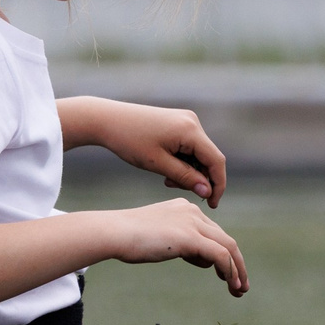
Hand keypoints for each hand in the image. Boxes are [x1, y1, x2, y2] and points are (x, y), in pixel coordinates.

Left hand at [91, 101, 226, 206]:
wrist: (106, 119)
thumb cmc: (129, 140)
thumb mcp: (158, 164)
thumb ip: (185, 178)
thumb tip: (207, 191)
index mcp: (190, 130)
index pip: (216, 161)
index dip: (218, 185)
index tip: (212, 205)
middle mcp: (192, 122)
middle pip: (208, 157)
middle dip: (199, 178)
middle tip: (177, 189)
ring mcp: (186, 121)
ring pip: (198, 153)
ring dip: (189, 171)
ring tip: (167, 180)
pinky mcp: (178, 122)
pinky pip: (189, 146)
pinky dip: (183, 161)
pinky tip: (166, 169)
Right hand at [99, 199, 247, 296]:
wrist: (114, 232)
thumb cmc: (129, 238)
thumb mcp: (160, 237)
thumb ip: (182, 244)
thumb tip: (202, 259)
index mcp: (185, 210)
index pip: (212, 233)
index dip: (223, 255)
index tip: (226, 275)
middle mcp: (193, 213)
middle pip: (225, 239)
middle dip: (237, 263)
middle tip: (242, 285)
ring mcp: (193, 223)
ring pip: (228, 247)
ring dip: (238, 270)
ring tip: (240, 290)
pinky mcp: (191, 237)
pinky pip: (220, 255)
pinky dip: (230, 271)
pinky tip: (231, 284)